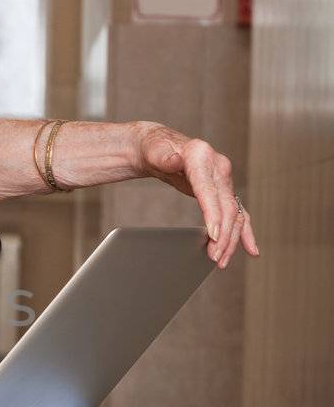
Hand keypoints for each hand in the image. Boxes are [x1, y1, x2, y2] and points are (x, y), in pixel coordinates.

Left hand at [133, 123, 258, 268]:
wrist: (162, 145)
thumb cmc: (156, 150)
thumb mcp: (155, 151)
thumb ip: (165, 158)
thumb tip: (174, 160)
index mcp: (202, 157)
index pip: (209, 190)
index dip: (213, 215)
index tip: (214, 237)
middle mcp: (219, 167)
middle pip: (227, 206)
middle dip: (223, 235)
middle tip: (214, 258)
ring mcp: (225, 178)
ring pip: (235, 214)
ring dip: (232, 239)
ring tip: (222, 261)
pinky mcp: (224, 190)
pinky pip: (238, 213)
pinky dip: (244, 231)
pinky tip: (250, 249)